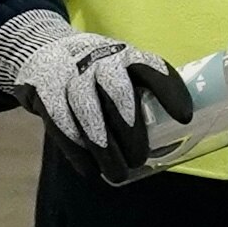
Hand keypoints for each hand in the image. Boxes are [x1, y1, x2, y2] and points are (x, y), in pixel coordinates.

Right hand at [0, 14, 198, 188]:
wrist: (43, 52)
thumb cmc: (96, 74)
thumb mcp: (120, 72)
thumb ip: (140, 95)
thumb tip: (168, 141)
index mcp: (127, 56)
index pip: (153, 68)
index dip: (169, 91)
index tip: (184, 118)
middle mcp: (101, 60)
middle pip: (118, 92)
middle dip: (131, 130)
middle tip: (139, 160)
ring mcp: (71, 74)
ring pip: (88, 109)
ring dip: (103, 146)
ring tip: (117, 174)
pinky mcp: (47, 91)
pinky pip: (62, 122)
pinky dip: (77, 150)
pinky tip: (90, 170)